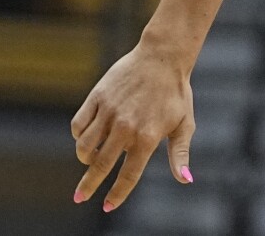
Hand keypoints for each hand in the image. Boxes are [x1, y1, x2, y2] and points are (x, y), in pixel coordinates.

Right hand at [71, 44, 195, 210]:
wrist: (162, 58)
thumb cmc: (176, 94)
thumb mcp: (185, 124)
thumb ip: (180, 154)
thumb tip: (186, 180)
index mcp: (147, 138)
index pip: (128, 175)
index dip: (116, 194)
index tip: (106, 206)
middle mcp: (125, 128)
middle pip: (99, 165)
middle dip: (87, 185)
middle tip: (79, 198)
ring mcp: (109, 112)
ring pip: (84, 147)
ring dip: (85, 159)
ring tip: (89, 161)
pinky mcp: (97, 98)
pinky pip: (78, 125)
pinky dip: (78, 136)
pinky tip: (86, 138)